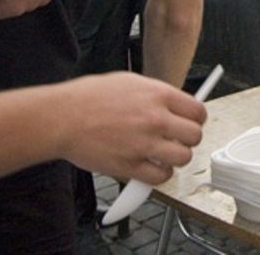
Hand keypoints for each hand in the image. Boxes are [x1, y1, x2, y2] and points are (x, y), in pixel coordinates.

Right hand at [58, 72, 206, 184]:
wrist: (61, 118)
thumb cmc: (88, 98)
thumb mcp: (130, 82)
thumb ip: (156, 95)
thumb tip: (174, 104)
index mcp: (158, 95)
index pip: (198, 111)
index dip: (197, 119)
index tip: (191, 123)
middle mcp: (156, 119)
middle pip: (195, 136)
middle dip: (188, 139)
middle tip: (177, 139)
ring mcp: (144, 144)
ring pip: (183, 158)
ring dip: (175, 158)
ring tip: (163, 153)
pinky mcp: (130, 166)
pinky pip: (160, 177)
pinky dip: (159, 175)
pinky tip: (150, 167)